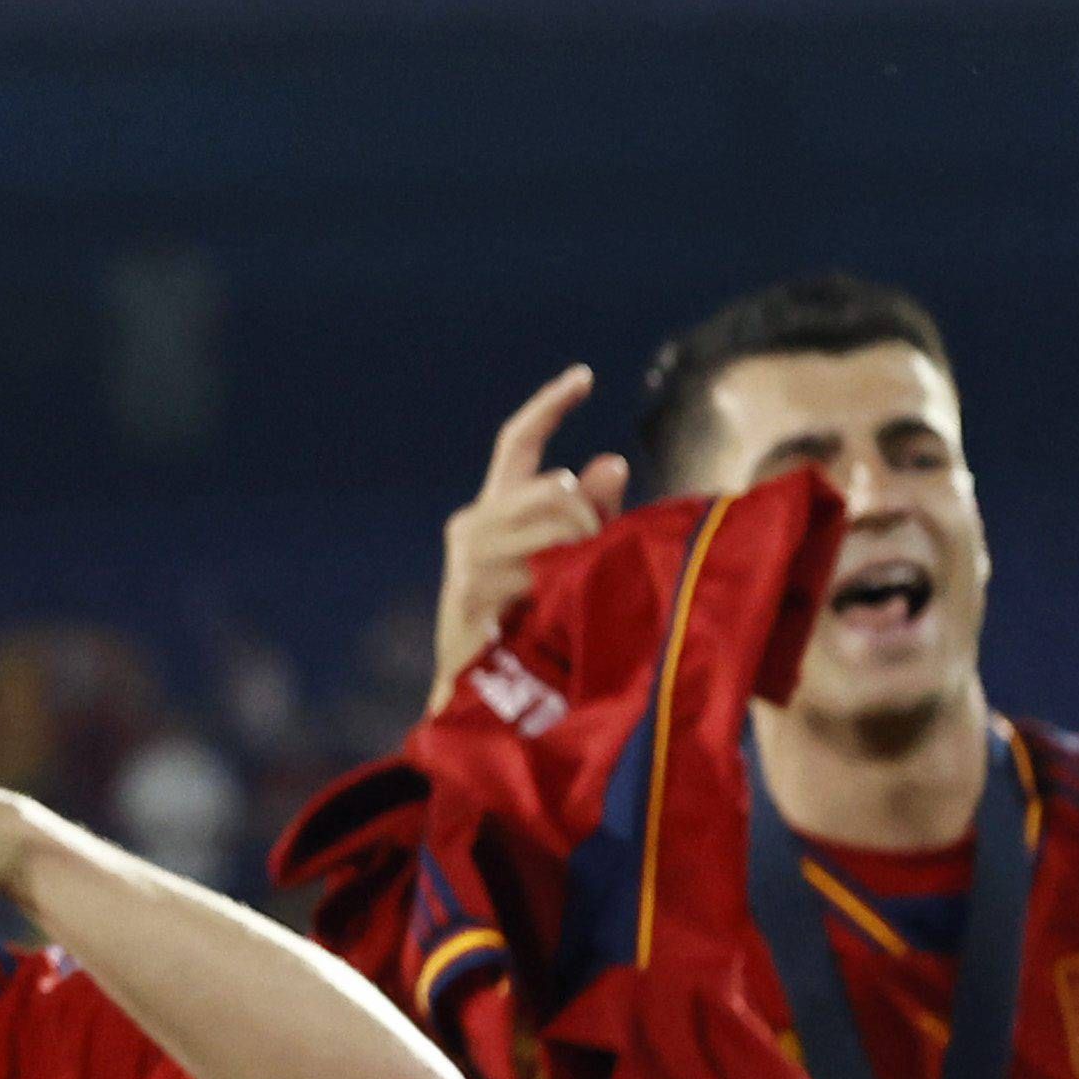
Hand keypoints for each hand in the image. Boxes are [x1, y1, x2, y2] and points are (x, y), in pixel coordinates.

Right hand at [430, 366, 624, 713]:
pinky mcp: (469, 591)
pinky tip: (559, 610)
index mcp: (494, 509)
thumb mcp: (564, 565)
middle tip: (602, 561)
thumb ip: (590, 514)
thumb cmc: (533, 631)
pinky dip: (563, 586)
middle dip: (592, 518)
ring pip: (555, 524)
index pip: (517, 441)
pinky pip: (540, 569)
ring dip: (584, 555)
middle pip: (554, 487)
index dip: (552, 404)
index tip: (587, 375)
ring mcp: (467, 557)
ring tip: (581, 595)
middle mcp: (471, 522)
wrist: (480, 703)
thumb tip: (610, 461)